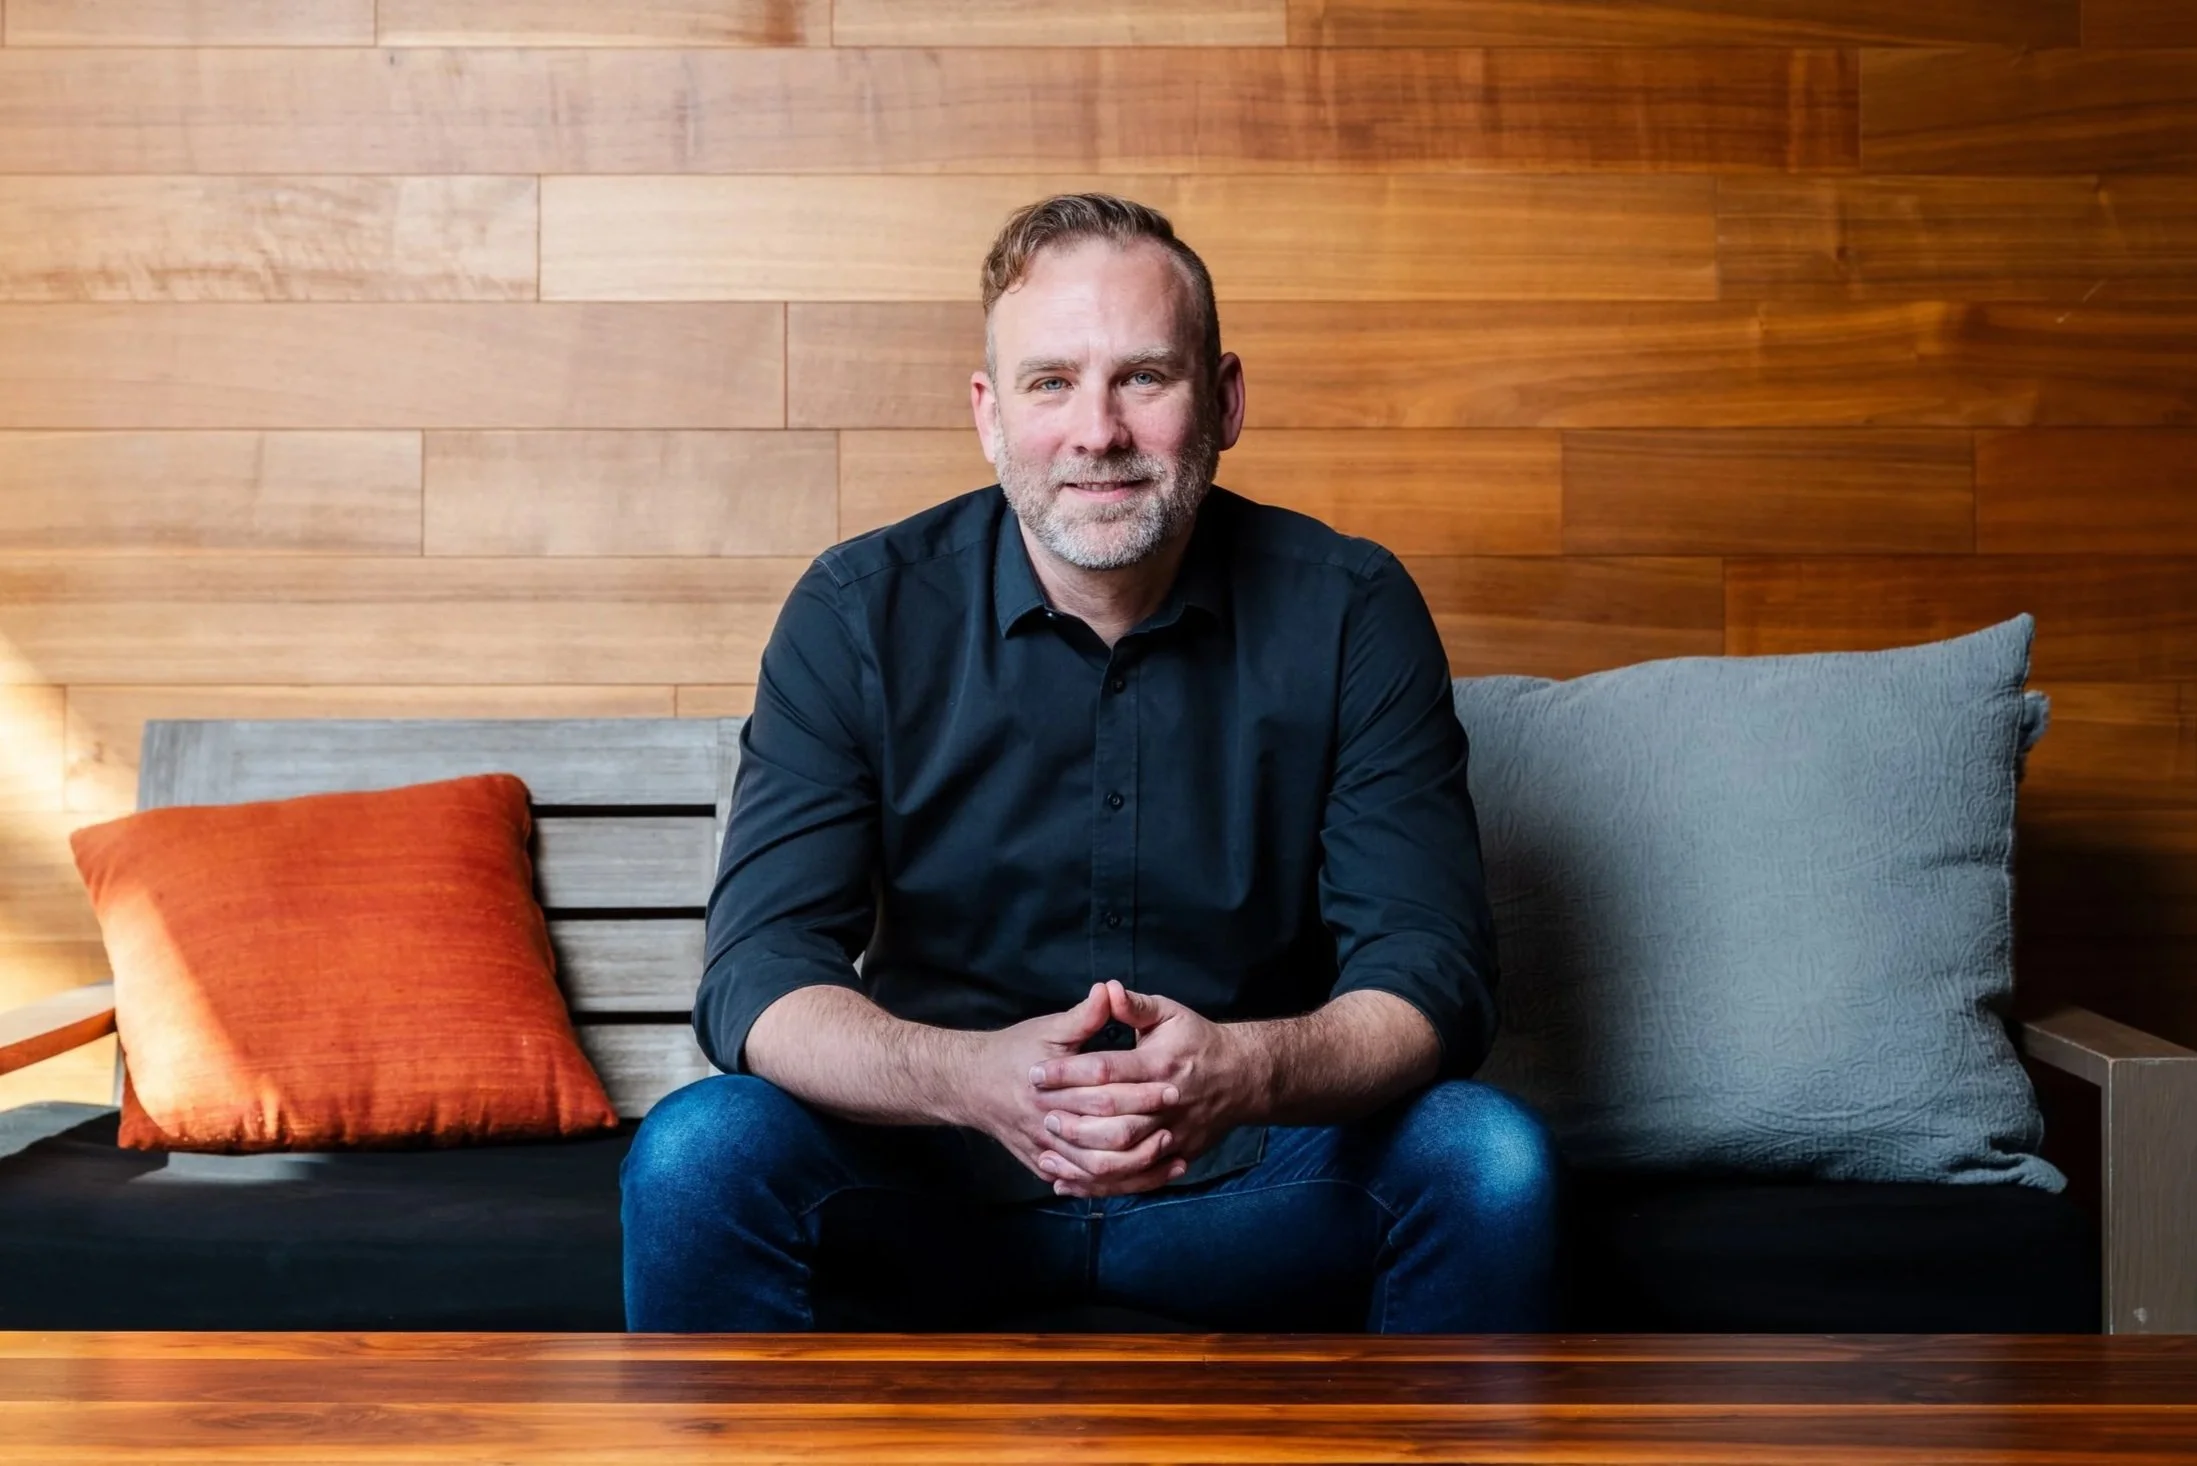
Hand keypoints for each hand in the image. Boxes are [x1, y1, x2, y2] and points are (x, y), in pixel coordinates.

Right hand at [962, 982, 1183, 1193]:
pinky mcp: (1044, 1167)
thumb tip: (1110, 990)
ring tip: (1168, 1152)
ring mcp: (1045, 1151)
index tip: (1172, 1086)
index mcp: (1051, 1088)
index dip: (1141, 1092)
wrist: (970, 1085)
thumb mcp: (1048, 1029)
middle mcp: (1047, 1124)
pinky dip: (1115, 1184)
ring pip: (1097, 1171)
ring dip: (1136, 1166)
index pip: (1104, 1096)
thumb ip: (1083, 1015)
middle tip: (1175, 1122)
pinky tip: (1144, 1176)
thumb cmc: (1013, 1052)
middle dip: (1144, 1132)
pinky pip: (1084, 1185)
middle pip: (1104, 1139)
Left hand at [1029, 981, 1264, 1198]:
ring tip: (1048, 1147)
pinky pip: (1136, 1178)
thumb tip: (1106, 989)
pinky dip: (1102, 1183)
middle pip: (1111, 1116)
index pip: (1105, 1070)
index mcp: (1160, 1064)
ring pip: (1122, 1154)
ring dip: (1081, 1154)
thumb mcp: (1171, 1014)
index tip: (1036, 1072)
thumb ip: (1136, 1006)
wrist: (1243, 1078)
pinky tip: (1070, 1180)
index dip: (1066, 1071)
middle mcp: (1167, 1102)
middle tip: (1039, 1112)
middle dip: (1071, 1115)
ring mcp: (1173, 1133)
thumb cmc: (1199, 1042)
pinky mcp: (1176, 1156)